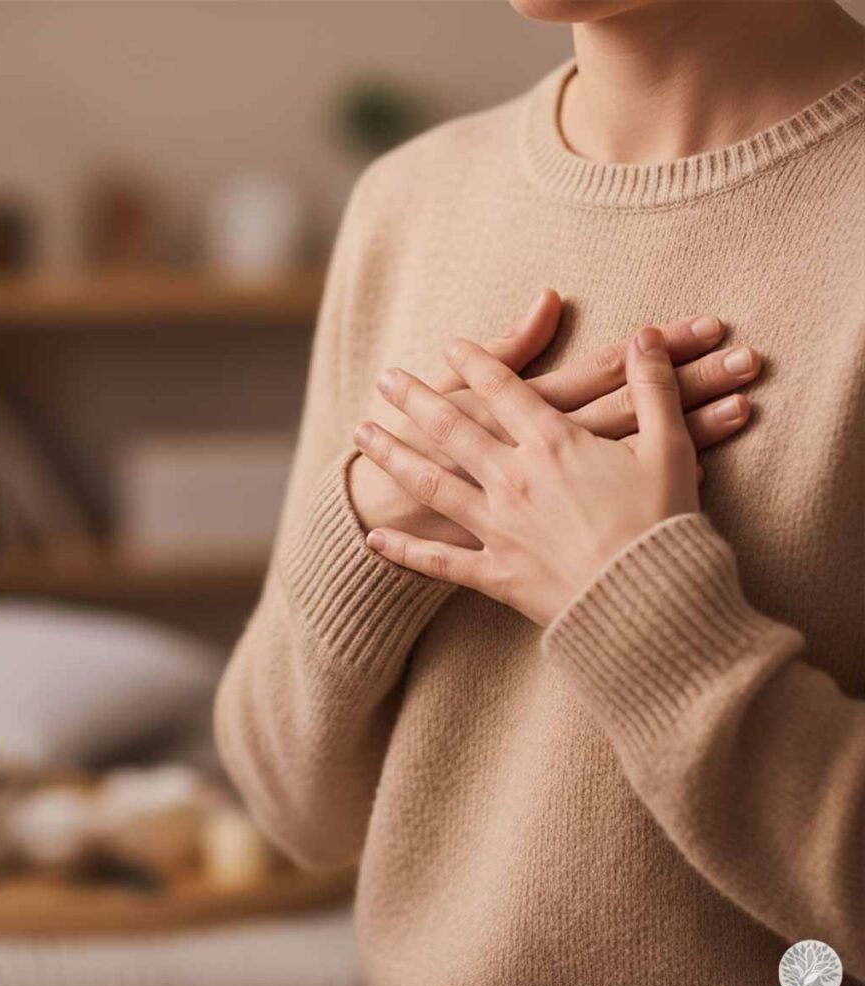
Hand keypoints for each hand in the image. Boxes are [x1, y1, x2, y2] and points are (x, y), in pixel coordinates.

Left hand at [349, 291, 757, 546]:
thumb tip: (645, 336)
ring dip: (392, 457)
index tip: (451, 346)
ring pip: (430, 484)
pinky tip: (372, 542)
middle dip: (415, 400)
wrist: (653, 605)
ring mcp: (497, 527)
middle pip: (452, 429)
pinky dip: (403, 554)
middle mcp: (513, 478)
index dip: (477, 364)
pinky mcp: (494, 575)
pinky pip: (438, 563)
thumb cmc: (665, 526)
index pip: (504, 391)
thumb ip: (653, 389)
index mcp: (553, 444)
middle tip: (385, 379)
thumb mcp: (670, 449)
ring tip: (361, 435)